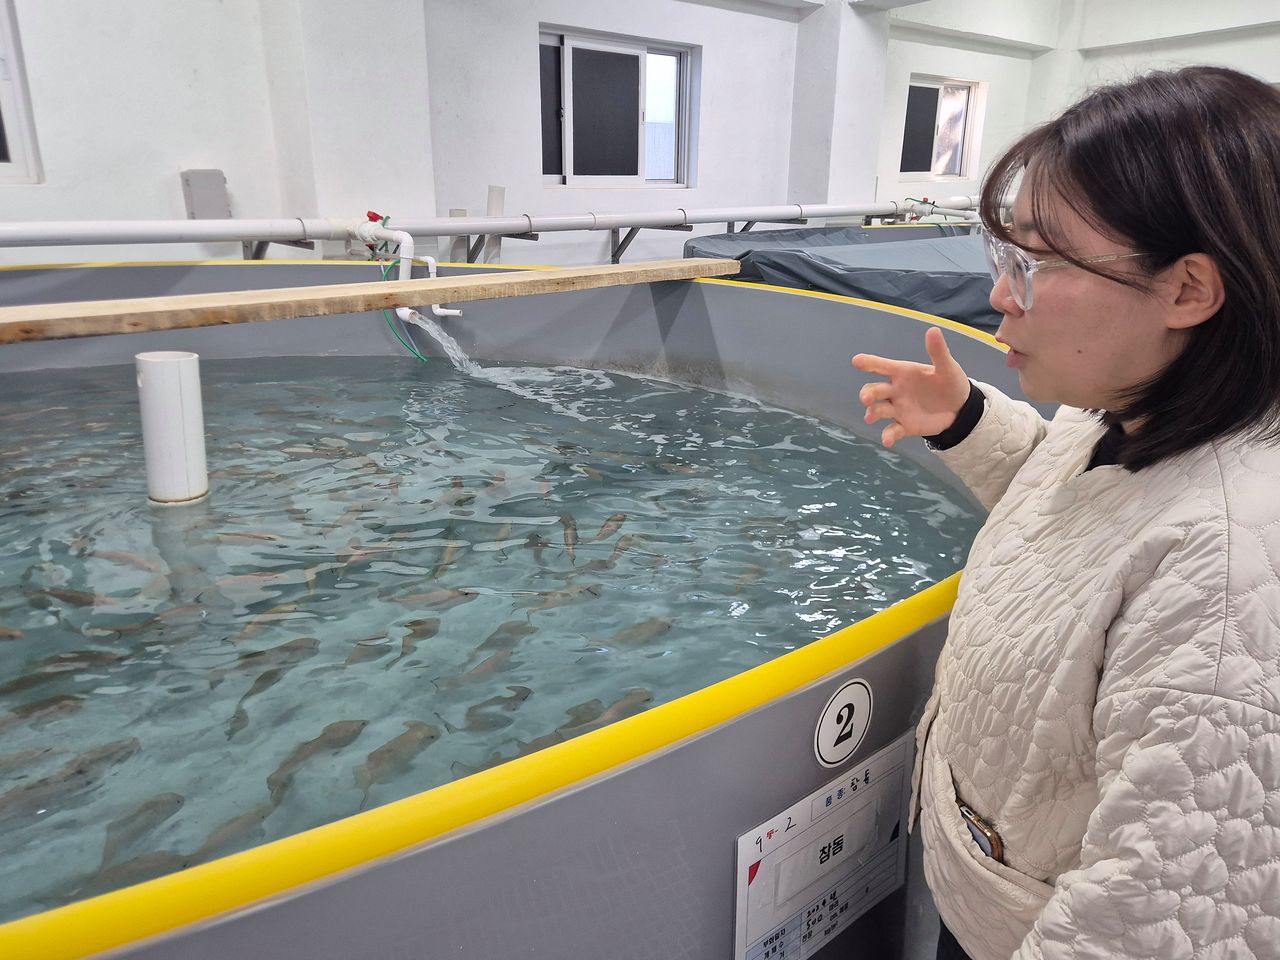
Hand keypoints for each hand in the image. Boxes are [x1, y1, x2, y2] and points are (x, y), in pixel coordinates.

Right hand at [852, 327, 970, 448]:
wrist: (960, 408)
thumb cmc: (950, 382)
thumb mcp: (947, 367)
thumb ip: (938, 351)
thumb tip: (933, 330)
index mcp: (902, 373)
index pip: (881, 366)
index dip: (869, 363)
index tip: (857, 361)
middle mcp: (895, 391)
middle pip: (874, 390)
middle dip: (867, 394)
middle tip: (867, 399)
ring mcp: (898, 409)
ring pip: (878, 410)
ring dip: (872, 413)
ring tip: (871, 417)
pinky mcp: (904, 426)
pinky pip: (892, 431)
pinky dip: (888, 436)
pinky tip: (888, 441)